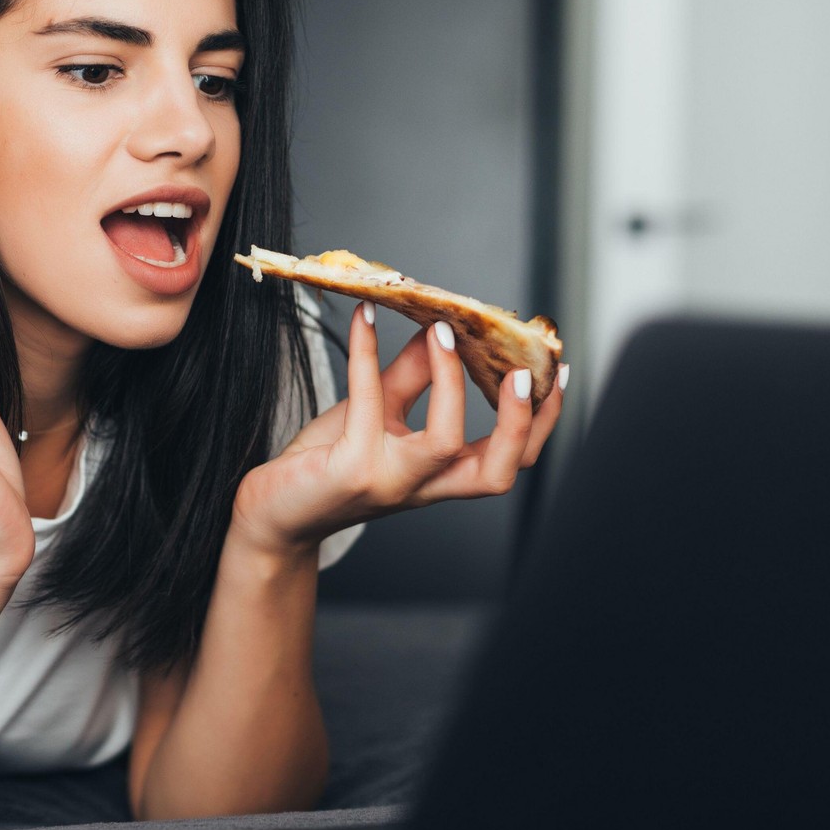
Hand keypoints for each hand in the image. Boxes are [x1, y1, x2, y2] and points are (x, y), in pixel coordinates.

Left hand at [233, 304, 565, 554]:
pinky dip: (367, 354)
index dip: (540, 422)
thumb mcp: (378, 413)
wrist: (273, 510)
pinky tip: (363, 319)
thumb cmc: (327, 462)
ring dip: (451, 382)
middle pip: (498, 472)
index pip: (511, 460)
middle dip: (519, 422)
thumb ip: (412, 376)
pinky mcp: (351, 469)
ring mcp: (390, 482)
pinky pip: (369, 404)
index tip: (556, 373)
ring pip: (444, 443)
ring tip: (441, 331)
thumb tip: (439, 326)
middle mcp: (424, 487)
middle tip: (520, 372)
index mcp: (442, 476)